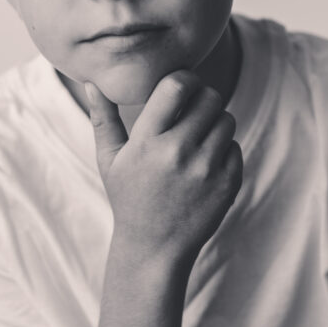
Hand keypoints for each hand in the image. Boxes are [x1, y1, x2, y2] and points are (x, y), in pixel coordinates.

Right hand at [85, 70, 242, 264]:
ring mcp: (206, 169)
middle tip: (192, 110)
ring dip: (215, 122)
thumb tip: (92, 82)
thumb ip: (102, 119)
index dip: (184, 79)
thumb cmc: (129, 198)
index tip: (181, 86)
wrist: (155, 247)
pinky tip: (205, 164)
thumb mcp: (109, 160)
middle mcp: (178, 152)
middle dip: (203, 98)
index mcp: (147, 142)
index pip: (177, 86)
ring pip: (226, 119)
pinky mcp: (227, 184)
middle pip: (210, 97)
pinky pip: (235, 147)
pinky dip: (224, 150)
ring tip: (198, 137)